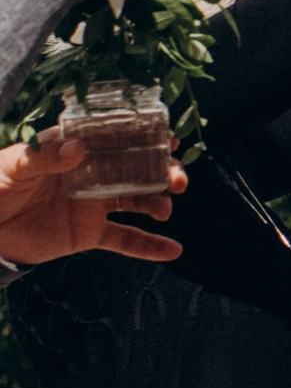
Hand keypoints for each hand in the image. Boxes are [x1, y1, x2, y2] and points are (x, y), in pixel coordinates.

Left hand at [0, 128, 183, 268]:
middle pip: (137, 169)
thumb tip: (78, 148)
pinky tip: (173, 250)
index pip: (118, 138)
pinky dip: (149, 246)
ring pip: (137, 200)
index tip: (169, 139)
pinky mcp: (90, 233)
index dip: (147, 137)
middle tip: (177, 179)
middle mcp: (92, 174)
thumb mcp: (15, 166)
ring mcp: (94, 204)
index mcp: (77, 150)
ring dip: (158, 202)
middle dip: (162, 171)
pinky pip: (125, 239)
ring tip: (164, 210)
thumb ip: (44, 157)